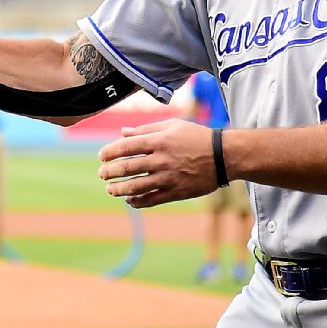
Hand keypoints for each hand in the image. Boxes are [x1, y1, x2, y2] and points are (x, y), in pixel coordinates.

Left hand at [97, 119, 217, 207]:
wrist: (224, 156)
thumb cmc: (197, 137)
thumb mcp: (173, 126)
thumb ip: (146, 129)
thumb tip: (123, 132)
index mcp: (159, 141)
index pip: (126, 147)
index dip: (110, 152)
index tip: (102, 157)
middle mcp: (161, 159)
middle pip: (127, 167)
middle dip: (110, 172)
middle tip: (102, 174)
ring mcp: (168, 177)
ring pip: (136, 186)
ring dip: (119, 189)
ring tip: (110, 190)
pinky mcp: (176, 192)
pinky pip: (152, 199)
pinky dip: (138, 201)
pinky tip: (129, 201)